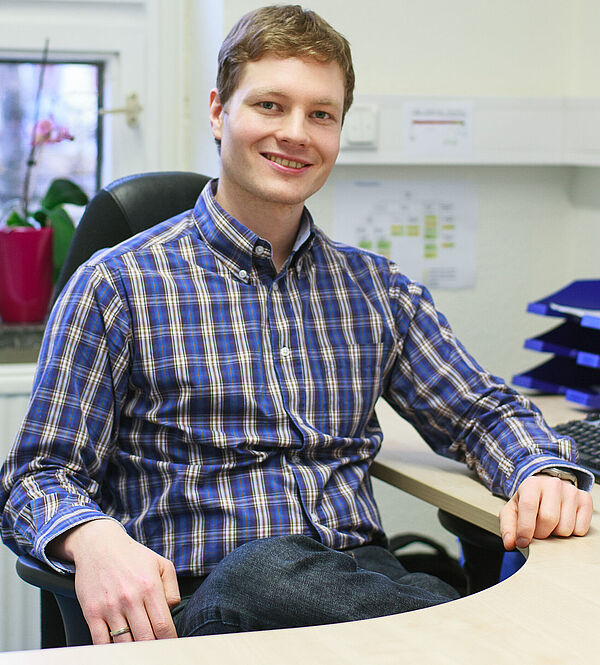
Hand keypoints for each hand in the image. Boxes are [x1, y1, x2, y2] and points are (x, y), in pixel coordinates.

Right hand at [48, 520, 179, 643]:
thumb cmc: (133, 556)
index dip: (169, 642)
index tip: (170, 646)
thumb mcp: (161, 565)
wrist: (99, 545)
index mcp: (150, 587)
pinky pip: (100, 643)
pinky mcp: (91, 612)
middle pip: (145, 640)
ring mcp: (109, 607)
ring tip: (139, 649)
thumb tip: (171, 614)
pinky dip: (110, 651)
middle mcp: (130, 598)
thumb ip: (172, 590)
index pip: (163, 627)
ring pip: (124, 644)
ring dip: (133, 651)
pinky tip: (119, 649)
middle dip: (153, 649)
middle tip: (156, 650)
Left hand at [499, 474, 592, 550]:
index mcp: (531, 484)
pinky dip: (571, 533)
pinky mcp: (585, 500)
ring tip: (550, 525)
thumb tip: (509, 543)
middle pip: (549, 519)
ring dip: (556, 534)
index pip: (529, 506)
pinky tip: (563, 522)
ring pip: (566, 528)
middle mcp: (553, 484)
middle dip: (541, 532)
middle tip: (538, 530)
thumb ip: (507, 527)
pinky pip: (580, 529)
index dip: (525, 528)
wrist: (547, 491)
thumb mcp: (512, 511)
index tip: (522, 542)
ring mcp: (571, 491)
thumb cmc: (528, 503)